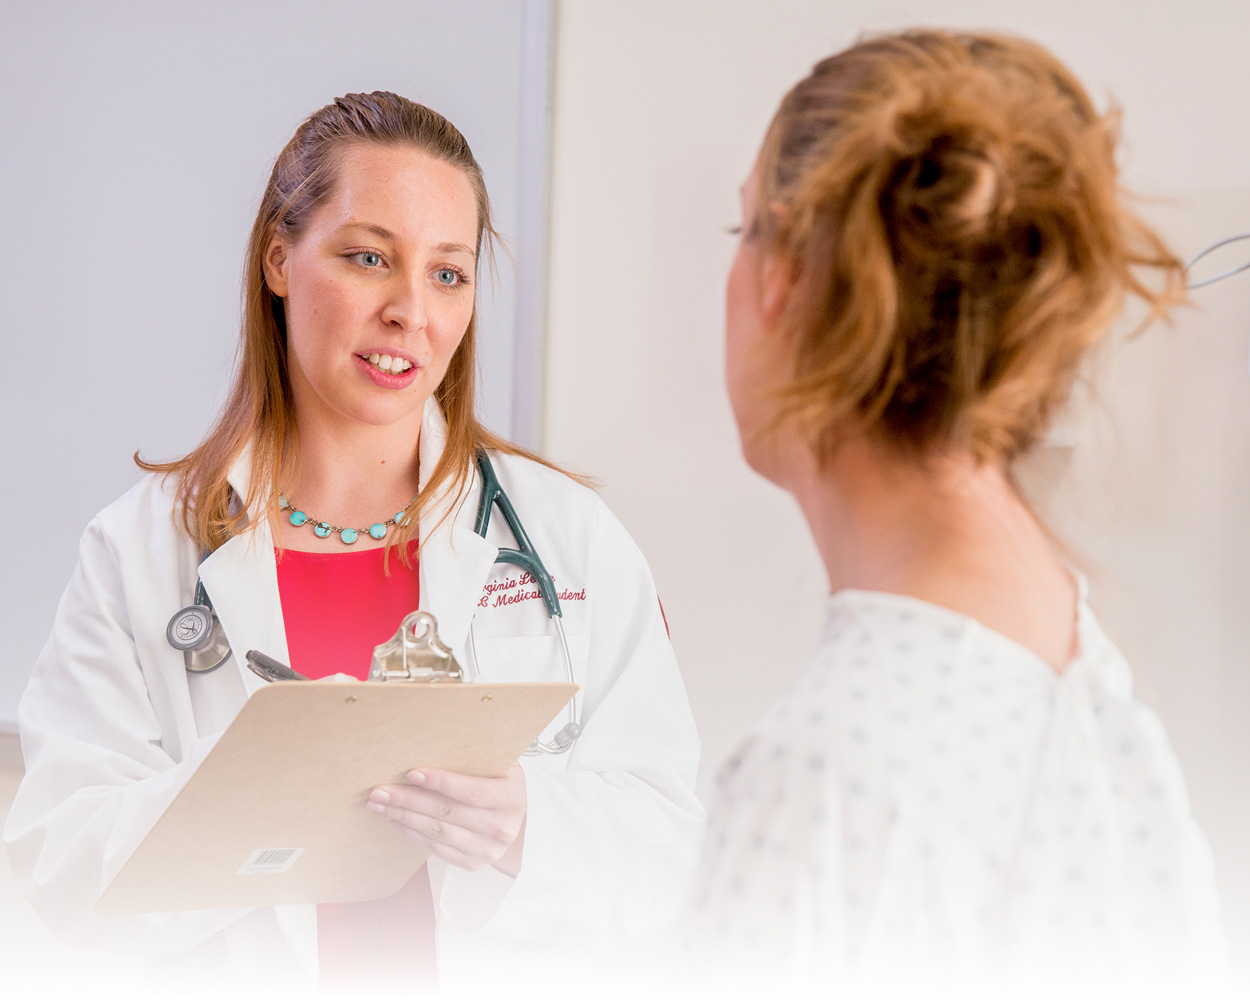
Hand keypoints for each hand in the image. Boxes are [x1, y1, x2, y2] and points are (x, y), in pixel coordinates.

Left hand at [367, 763, 527, 874]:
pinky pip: (434, 847)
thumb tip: (432, 741)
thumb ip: (476, 757)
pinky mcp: (472, 862)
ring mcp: (487, 849)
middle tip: (381, 790)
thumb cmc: (500, 783)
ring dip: (403, 816)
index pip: (472, 791)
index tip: (412, 773)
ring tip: (379, 803)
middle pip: (447, 812)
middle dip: (409, 800)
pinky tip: (395, 818)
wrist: (512, 818)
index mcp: (512, 797)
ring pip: (436, 831)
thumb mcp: (499, 765)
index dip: (442, 782)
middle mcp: (502, 827)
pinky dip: (410, 832)